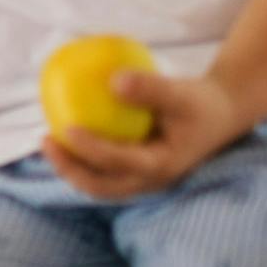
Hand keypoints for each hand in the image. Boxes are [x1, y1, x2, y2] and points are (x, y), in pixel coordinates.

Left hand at [42, 70, 253, 199]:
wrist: (221, 114)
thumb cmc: (199, 102)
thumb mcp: (181, 92)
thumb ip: (151, 88)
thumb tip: (114, 80)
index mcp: (161, 165)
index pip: (118, 163)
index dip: (90, 150)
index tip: (66, 128)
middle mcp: (149, 179)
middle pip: (100, 186)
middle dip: (69, 169)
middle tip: (45, 140)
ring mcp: (142, 178)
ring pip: (99, 182)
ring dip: (72, 166)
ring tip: (48, 139)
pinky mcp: (137, 168)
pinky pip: (103, 167)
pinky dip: (83, 156)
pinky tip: (66, 129)